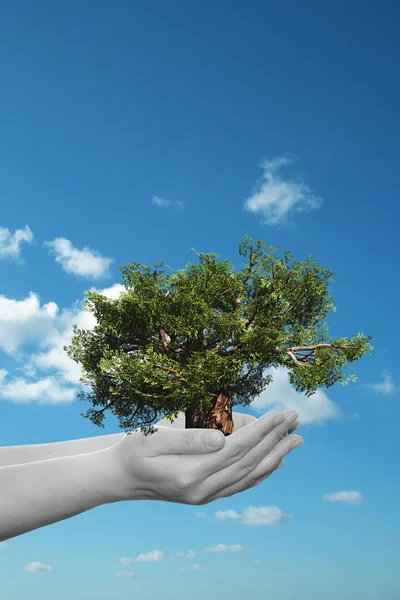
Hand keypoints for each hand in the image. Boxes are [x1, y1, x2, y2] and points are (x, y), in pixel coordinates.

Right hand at [110, 410, 302, 505]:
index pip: (238, 449)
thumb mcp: (153, 438)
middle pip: (250, 463)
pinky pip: (241, 484)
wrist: (119, 478)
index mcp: (191, 474)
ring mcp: (205, 497)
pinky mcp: (205, 496)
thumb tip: (223, 438)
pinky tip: (275, 462)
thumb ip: (188, 439)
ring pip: (250, 476)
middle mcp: (203, 491)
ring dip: (276, 456)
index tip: (281, 414)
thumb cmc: (133, 450)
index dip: (263, 431)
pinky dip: (261, 472)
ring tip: (296, 439)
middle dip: (276, 439)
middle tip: (297, 419)